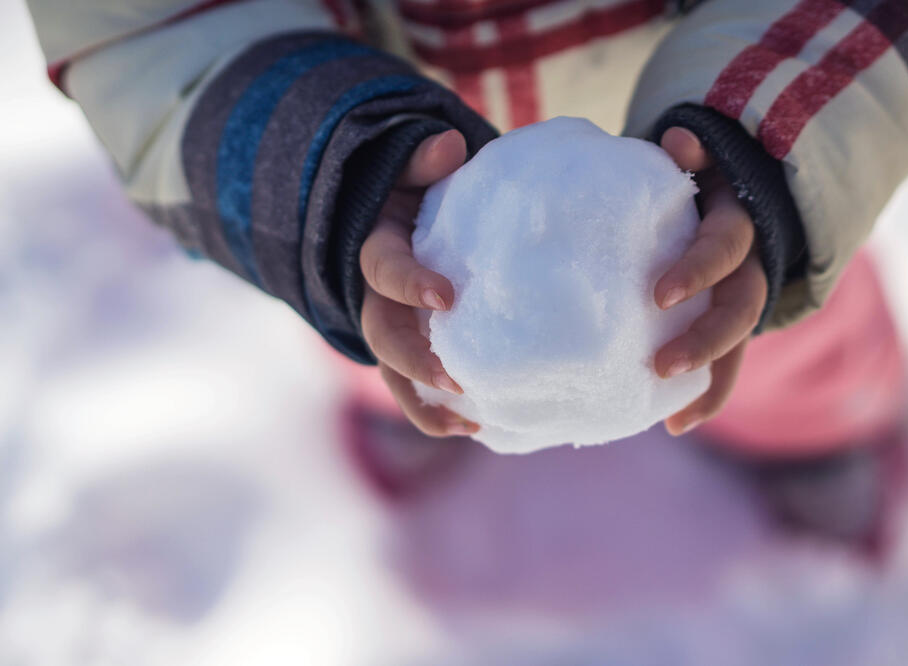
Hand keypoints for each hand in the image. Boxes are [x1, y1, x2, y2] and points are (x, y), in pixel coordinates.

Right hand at [359, 129, 479, 437]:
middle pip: (381, 336)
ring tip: (470, 424)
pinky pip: (414, 389)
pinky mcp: (408, 352)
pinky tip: (480, 425)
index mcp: (379, 249)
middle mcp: (375, 298)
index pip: (384, 269)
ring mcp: (389, 329)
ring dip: (424, 404)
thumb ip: (424, 161)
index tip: (448, 296)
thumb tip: (448, 144)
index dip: (410, 283)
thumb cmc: (417, 193)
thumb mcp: (414, 170)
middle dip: (415, 360)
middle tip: (456, 380)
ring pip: (392, 376)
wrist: (398, 216)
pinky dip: (439, 413)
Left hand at [654, 127, 767, 435]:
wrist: (730, 190)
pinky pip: (726, 366)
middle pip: (740, 307)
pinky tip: (675, 424)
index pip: (722, 247)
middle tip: (659, 366)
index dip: (698, 270)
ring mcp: (740, 299)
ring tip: (673, 420)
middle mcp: (747, 265)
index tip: (659, 296)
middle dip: (705, 340)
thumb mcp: (695, 160)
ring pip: (739, 345)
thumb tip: (682, 139)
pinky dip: (705, 396)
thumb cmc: (690, 180)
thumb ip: (689, 155)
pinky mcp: (729, 326)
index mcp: (733, 222)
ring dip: (708, 380)